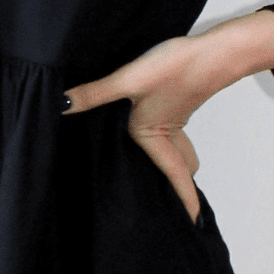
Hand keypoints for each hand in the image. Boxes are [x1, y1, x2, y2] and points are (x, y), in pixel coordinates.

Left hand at [61, 12, 273, 223]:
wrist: (211, 50)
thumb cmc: (174, 68)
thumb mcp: (129, 79)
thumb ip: (95, 93)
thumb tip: (62, 104)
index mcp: (154, 136)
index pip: (175, 178)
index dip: (184, 202)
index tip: (192, 223)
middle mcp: (166, 132)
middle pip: (179, 168)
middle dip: (179, 186)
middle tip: (175, 204)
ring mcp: (175, 117)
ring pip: (178, 150)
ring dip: (176, 163)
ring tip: (164, 175)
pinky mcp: (177, 103)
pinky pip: (175, 132)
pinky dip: (170, 141)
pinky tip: (151, 126)